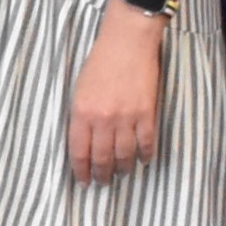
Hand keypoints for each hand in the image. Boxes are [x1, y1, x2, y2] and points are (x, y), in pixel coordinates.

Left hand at [66, 4, 167, 183]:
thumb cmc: (99, 63)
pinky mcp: (146, 113)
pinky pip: (146, 143)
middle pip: (102, 158)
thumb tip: (84, 141)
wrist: (127, 42)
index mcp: (81, 113)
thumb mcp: (79, 90)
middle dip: (101, 174)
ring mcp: (126, 118)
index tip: (83, 182)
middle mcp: (103, 119)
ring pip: (124, 155)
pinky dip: (145, 155)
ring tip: (121, 174)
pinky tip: (144, 161)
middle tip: (102, 183)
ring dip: (122, 168)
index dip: (81, 171)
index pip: (79, 151)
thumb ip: (80, 116)